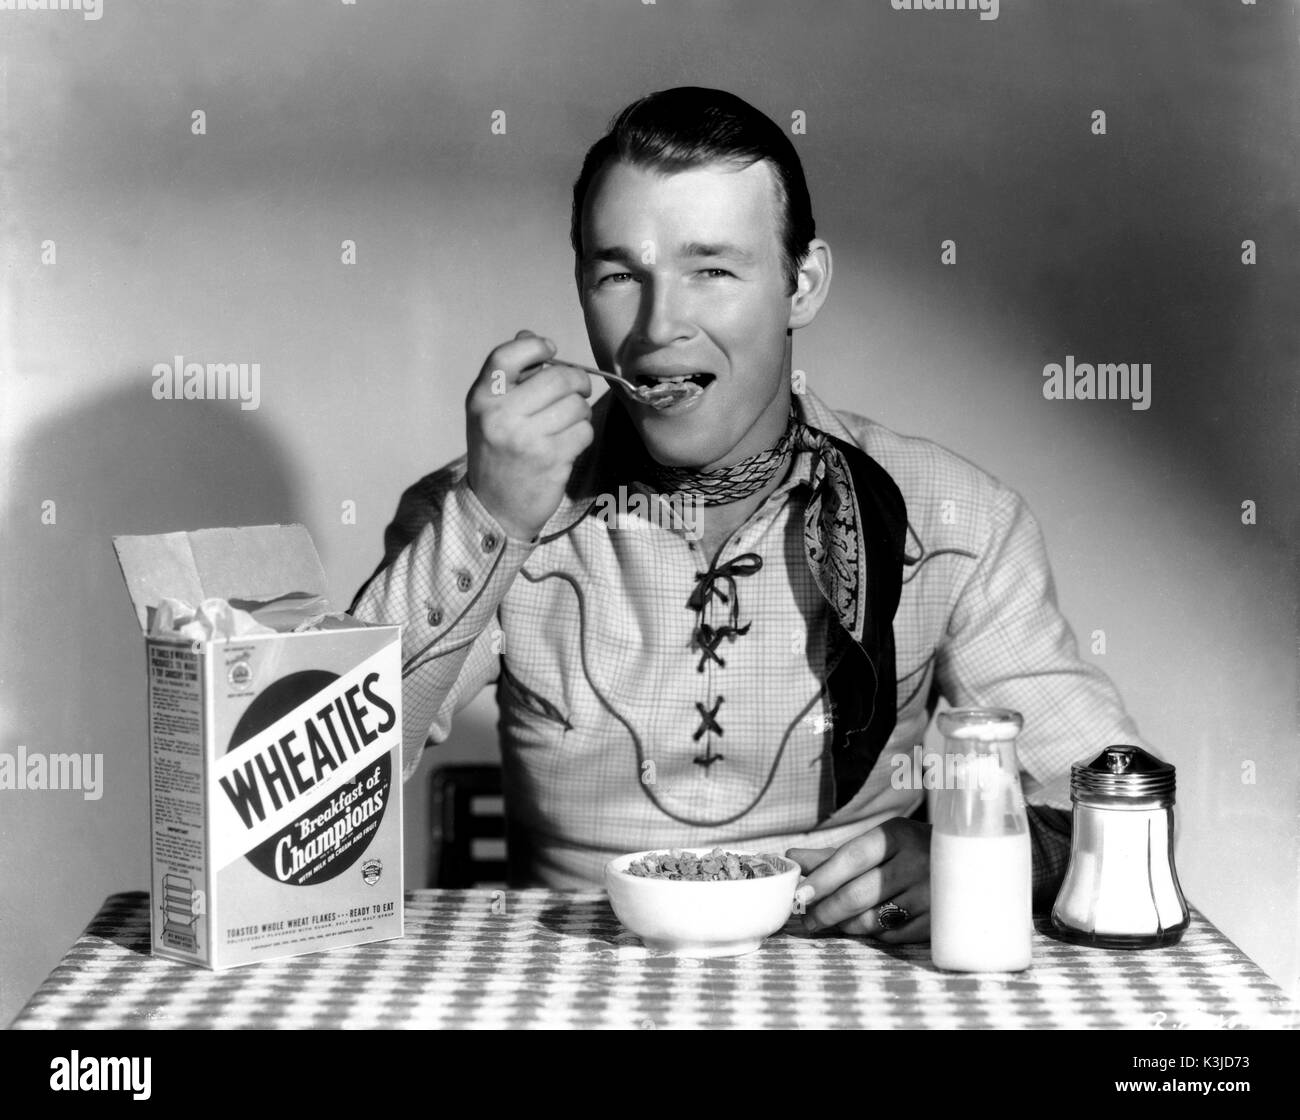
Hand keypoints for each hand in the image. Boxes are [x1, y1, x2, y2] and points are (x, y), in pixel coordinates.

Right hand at [465, 330, 593, 541]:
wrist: (494, 508)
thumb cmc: (496, 452)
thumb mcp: (491, 412)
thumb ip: (510, 375)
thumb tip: (532, 337)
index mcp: (482, 398)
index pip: (507, 355)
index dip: (536, 347)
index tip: (551, 352)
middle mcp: (500, 416)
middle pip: (558, 378)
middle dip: (576, 382)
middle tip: (576, 391)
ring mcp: (526, 439)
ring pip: (576, 406)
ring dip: (580, 413)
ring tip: (568, 423)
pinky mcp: (550, 460)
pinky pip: (584, 432)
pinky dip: (582, 435)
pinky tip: (568, 444)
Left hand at [787, 818, 931, 942]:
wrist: (969, 867)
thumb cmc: (911, 853)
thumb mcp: (878, 844)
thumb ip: (834, 854)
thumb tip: (793, 856)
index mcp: (897, 835)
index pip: (849, 858)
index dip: (821, 878)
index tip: (799, 894)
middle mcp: (916, 862)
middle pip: (857, 894)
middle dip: (825, 910)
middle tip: (807, 919)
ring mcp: (930, 895)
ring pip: (871, 919)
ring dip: (845, 924)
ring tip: (835, 920)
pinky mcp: (938, 923)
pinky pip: (891, 936)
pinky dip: (873, 932)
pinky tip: (869, 923)